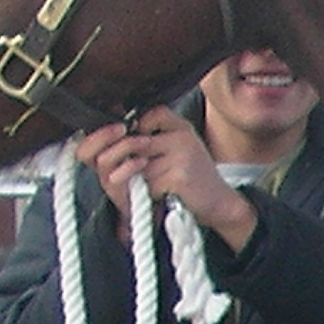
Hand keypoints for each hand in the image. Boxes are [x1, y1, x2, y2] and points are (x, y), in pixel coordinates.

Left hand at [76, 109, 258, 254]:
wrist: (221, 205)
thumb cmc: (188, 182)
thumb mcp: (167, 155)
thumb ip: (141, 145)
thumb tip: (102, 148)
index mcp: (175, 125)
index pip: (137, 118)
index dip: (116, 135)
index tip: (113, 153)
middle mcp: (179, 133)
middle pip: (129, 142)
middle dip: (117, 164)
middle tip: (115, 179)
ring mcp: (182, 152)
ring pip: (137, 166)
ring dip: (135, 183)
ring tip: (145, 190)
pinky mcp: (180, 173)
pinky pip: (148, 184)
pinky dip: (149, 195)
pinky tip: (161, 197)